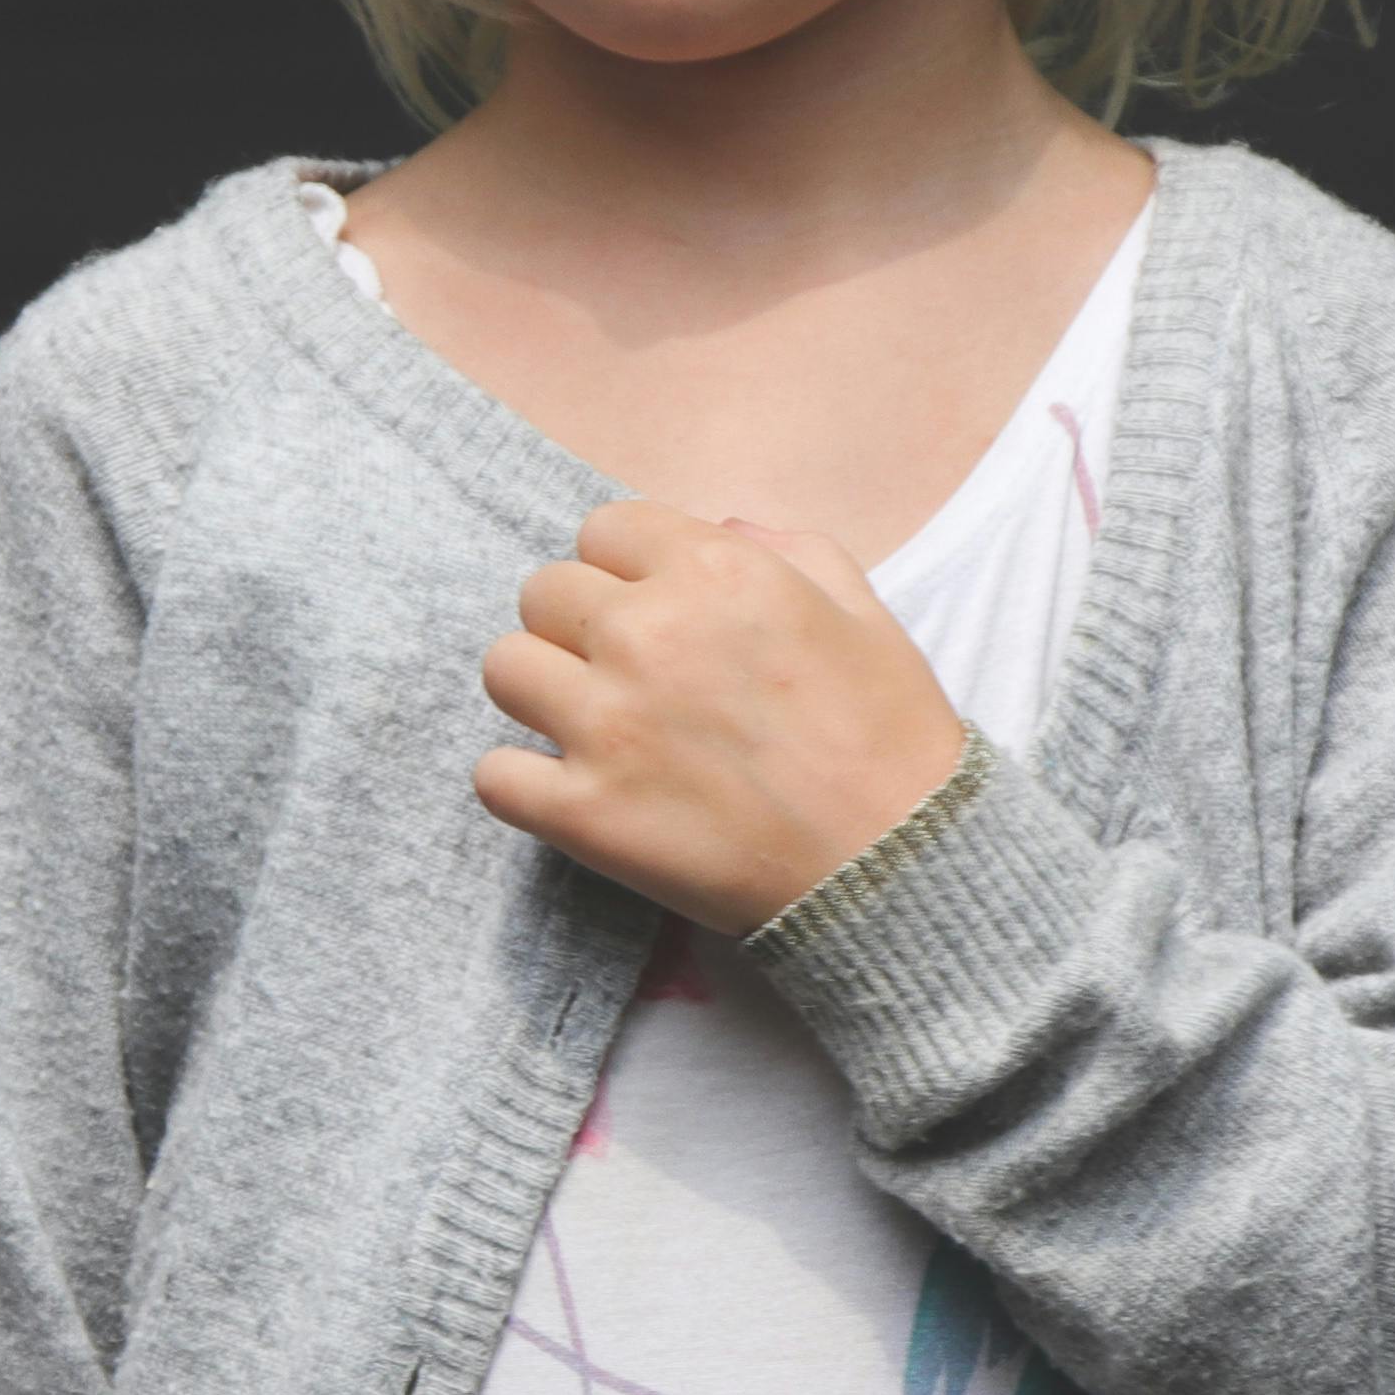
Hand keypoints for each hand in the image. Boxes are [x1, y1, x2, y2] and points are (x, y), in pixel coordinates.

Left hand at [475, 502, 968, 934]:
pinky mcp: (583, 812)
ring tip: (592, 726)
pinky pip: (494, 775)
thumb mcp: (865, 613)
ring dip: (541, 691)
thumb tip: (720, 526)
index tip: (653, 608)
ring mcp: (607, 724)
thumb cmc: (892, 741)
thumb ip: (790, 550)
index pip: (604, 529)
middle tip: (626, 673)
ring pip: (505, 668)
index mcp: (714, 572)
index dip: (627, 569)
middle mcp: (648, 635)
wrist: (900, 868)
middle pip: (543, 592)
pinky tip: (571, 791)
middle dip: (579, 625)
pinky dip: (522, 783)